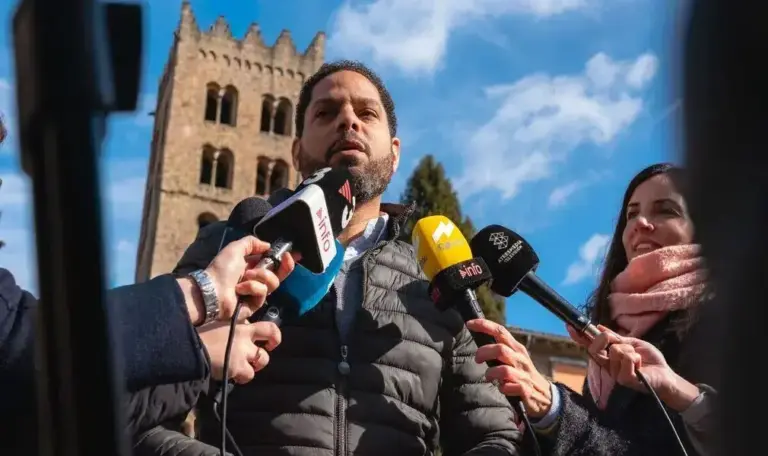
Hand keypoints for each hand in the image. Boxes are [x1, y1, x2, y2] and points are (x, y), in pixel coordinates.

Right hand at [198, 320, 281, 382]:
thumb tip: (233, 326)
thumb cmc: (196, 331)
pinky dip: (242, 377)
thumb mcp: (214, 321)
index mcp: (240, 324)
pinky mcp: (237, 367)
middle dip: (264, 354)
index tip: (268, 343)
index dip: (274, 336)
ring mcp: (243, 352)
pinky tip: (232, 376)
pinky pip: (248, 375)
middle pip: (270, 343)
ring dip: (253, 367)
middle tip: (257, 359)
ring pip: (261, 362)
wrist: (186, 344)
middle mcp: (246, 337)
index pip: (269, 327)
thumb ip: (227, 324)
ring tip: (241, 369)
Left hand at [205, 235, 296, 320]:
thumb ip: (251, 243)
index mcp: (250, 266)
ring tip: (245, 276)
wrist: (211, 290)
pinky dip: (252, 288)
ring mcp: (255, 293)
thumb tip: (267, 245)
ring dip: (260, 276)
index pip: (272, 263)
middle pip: (278, 275)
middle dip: (284, 266)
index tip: (292, 254)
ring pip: (272, 282)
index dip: (283, 259)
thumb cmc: (221, 269)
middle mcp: (255, 279)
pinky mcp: (255, 305)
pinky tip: (240, 289)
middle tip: (287, 259)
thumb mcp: (235, 248)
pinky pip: (262, 293)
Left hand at [466, 319, 552, 418]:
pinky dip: (503, 388)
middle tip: (477, 359)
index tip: (469, 323)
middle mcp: (520, 359)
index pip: (500, 331)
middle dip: (484, 353)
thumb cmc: (523, 374)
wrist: (545, 396)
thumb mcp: (514, 358)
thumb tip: (479, 345)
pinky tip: (502, 389)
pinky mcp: (526, 390)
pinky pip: (510, 387)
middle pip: (500, 349)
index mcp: (516, 348)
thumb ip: (499, 351)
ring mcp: (524, 375)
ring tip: (489, 377)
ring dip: (491, 373)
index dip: (484, 325)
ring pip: (503, 370)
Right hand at [566, 325, 699, 411]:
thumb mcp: (632, 343)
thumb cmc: (649, 360)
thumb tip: (600, 327)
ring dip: (630, 350)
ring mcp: (615, 374)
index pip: (589, 346)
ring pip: (615, 350)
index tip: (570, 325)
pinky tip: (640, 365)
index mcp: (607, 356)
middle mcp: (607, 366)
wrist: (665, 375)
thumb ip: (616, 337)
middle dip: (607, 339)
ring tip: (638, 359)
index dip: (579, 336)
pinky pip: (626, 359)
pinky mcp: (625, 379)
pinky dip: (635, 357)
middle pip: (595, 347)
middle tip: (623, 343)